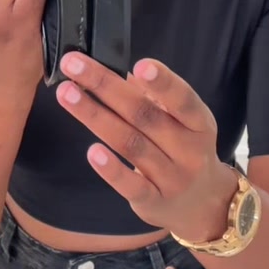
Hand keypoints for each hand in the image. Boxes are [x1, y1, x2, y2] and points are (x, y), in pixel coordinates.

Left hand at [55, 53, 237, 239]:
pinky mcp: (154, 202)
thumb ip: (150, 96)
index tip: (139, 64)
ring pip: (130, 144)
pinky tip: (91, 151)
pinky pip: (131, 186)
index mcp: (199, 123)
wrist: (202, 204)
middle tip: (73, 64)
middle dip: (105, 86)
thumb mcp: (180, 122)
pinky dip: (111, 169)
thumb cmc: (183, 150)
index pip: (183, 100)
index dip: (163, 82)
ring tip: (66, 94)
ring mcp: (172, 178)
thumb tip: (111, 68)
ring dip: (95, 117)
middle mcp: (189, 150)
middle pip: (144, 115)